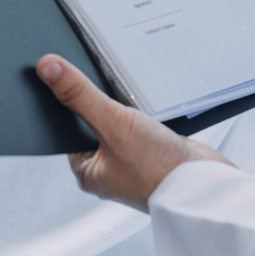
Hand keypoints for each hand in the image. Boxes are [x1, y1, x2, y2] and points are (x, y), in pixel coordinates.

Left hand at [37, 54, 230, 210]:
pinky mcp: (155, 151)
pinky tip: (152, 107)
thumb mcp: (112, 124)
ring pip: (120, 121)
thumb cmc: (158, 172)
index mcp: (87, 170)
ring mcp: (133, 160)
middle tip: (105, 82)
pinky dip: (145, 112)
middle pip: (93, 122)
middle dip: (100, 101)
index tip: (66, 73)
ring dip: (126, 106)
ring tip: (132, 98)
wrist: (206, 186)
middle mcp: (108, 168)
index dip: (65, 100)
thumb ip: (80, 95)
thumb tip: (48, 69)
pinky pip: (142, 124)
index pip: (65, 129)